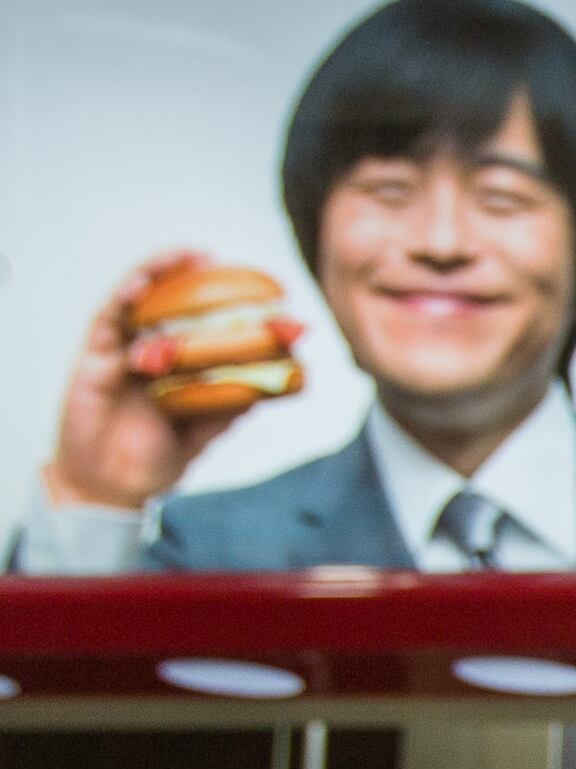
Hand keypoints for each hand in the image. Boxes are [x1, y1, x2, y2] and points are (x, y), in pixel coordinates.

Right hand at [44, 250, 244, 514]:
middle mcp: (145, 354)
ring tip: (182, 256)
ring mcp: (119, 354)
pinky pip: (106, 322)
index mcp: (172, 369)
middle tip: (211, 257)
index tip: (249, 292)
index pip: (194, 327)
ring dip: (156, 275)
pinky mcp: (93, 360)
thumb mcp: (201, 433)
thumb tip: (265, 389)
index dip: (218, 306)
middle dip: (186, 278)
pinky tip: (140, 285)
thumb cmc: (153, 461)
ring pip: (135, 303)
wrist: (113, 489)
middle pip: (164, 306)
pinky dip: (122, 299)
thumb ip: (226, 408)